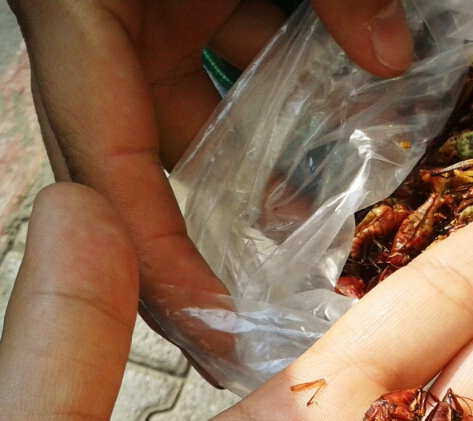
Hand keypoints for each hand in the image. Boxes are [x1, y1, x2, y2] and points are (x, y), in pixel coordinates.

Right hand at [9, 0, 412, 305]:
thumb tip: (391, 57)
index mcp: (80, 25)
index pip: (112, 176)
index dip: (161, 269)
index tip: (218, 334)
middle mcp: (102, 44)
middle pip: (142, 180)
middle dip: (197, 258)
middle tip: (256, 330)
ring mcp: (139, 25)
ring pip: (199, 129)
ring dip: (261, 182)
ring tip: (321, 243)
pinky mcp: (175, 4)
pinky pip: (224, 70)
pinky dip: (279, 104)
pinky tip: (336, 133)